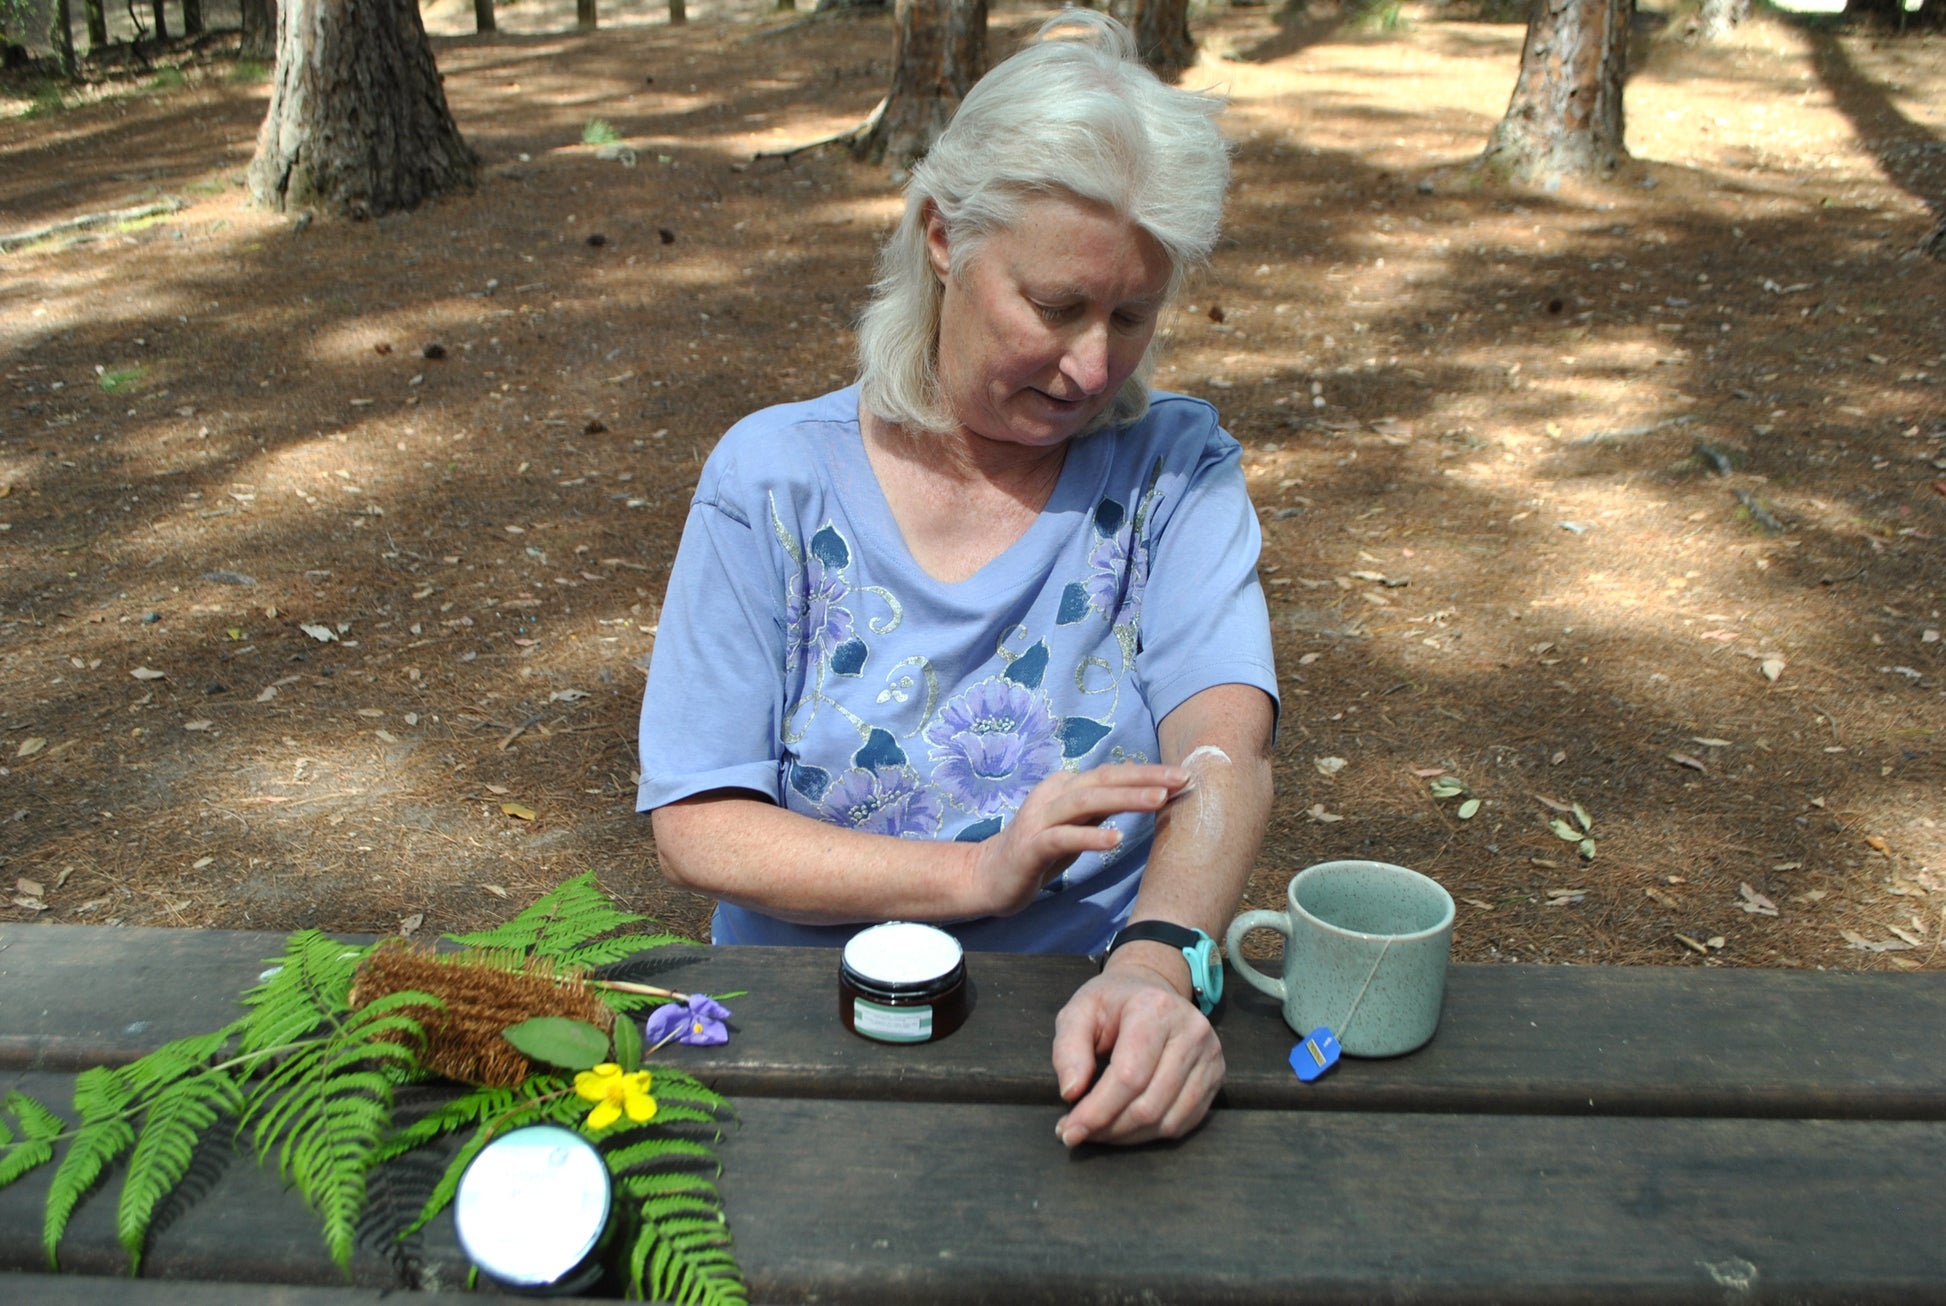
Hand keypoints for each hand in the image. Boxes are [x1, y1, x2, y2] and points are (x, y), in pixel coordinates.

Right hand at [969, 765, 1186, 916]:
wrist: (987, 876)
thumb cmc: (1038, 851)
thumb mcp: (1076, 825)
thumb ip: (1102, 808)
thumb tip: (1143, 791)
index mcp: (1065, 786)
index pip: (1111, 774)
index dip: (1147, 773)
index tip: (1182, 774)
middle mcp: (1053, 795)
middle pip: (1103, 780)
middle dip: (1145, 777)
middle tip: (1181, 778)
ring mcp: (1039, 819)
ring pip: (1086, 802)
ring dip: (1124, 799)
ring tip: (1158, 800)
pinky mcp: (1031, 847)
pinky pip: (1063, 838)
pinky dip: (1090, 837)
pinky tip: (1115, 840)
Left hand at [1049, 950, 1224, 1146]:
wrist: (1152, 989)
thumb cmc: (1111, 1003)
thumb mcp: (1078, 1013)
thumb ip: (1068, 1049)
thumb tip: (1071, 1093)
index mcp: (1155, 1008)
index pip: (1128, 1076)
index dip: (1097, 1111)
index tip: (1069, 1131)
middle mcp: (1191, 1031)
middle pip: (1149, 1105)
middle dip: (1108, 1128)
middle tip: (1079, 1131)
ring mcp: (1210, 1055)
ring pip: (1167, 1121)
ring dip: (1127, 1136)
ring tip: (1100, 1130)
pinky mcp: (1216, 1076)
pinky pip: (1184, 1123)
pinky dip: (1150, 1133)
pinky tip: (1126, 1126)